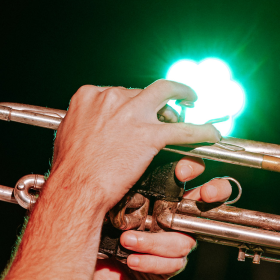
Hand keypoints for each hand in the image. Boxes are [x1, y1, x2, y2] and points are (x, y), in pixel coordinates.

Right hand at [48, 81, 220, 213]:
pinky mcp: (150, 133)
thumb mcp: (67, 135)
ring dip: (182, 95)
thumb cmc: (69, 170)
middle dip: (154, 103)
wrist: (75, 188)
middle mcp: (111, 98)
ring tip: (191, 100)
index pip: (118, 91)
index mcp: (88, 96)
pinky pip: (184, 129)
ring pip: (167, 94)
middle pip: (142, 92)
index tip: (136, 109)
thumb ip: (82, 122)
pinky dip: (201, 130)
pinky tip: (211, 134)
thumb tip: (88, 124)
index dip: (130, 101)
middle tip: (164, 112)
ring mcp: (132, 113)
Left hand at [87, 157, 232, 279]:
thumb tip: (131, 161)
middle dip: (214, 193)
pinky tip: (131, 259)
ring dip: (153, 241)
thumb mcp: (111, 197)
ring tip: (126, 240)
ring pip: (183, 240)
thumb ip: (127, 181)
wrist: (89, 263)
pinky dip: (150, 261)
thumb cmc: (100, 224)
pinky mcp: (168, 266)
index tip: (182, 172)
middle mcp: (175, 215)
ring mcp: (175, 241)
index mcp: (163, 193)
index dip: (194, 168)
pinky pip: (171, 264)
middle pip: (210, 201)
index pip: (191, 172)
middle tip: (204, 194)